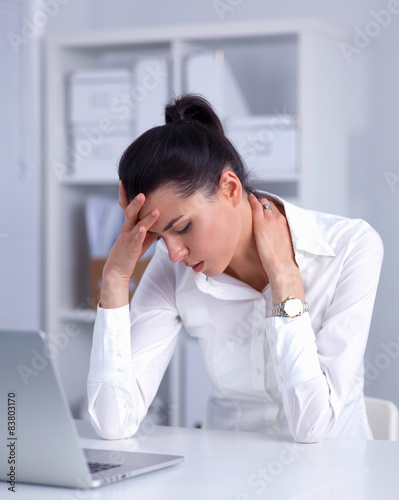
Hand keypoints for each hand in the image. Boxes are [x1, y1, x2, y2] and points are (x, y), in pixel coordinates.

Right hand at [99, 182, 159, 307]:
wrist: (117, 270)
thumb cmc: (130, 252)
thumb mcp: (141, 238)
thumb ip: (150, 228)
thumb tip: (163, 219)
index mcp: (129, 225)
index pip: (127, 207)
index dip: (126, 195)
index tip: (125, 181)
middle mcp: (127, 229)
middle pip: (130, 213)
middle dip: (136, 202)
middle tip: (143, 192)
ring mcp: (128, 239)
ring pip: (136, 225)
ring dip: (146, 217)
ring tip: (155, 210)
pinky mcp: (131, 249)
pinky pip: (136, 241)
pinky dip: (140, 234)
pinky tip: (143, 229)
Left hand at [248, 194, 304, 303]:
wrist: (283, 266)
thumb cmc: (284, 260)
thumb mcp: (286, 243)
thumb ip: (281, 235)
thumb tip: (276, 238)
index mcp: (286, 223)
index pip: (277, 209)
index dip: (269, 208)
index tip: (264, 208)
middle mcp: (279, 218)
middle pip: (269, 204)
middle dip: (263, 203)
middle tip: (256, 204)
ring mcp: (270, 220)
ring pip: (263, 203)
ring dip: (257, 202)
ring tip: (251, 202)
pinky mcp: (261, 224)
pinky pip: (256, 206)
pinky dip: (252, 200)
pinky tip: (249, 198)